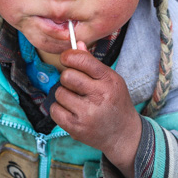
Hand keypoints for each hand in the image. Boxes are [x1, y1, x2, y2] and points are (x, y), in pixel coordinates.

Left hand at [50, 44, 141, 177]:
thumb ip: (92, 62)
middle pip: (67, 76)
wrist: (123, 134)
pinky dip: (59, 109)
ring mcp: (87, 114)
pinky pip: (54, 110)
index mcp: (108, 80)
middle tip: (75, 85)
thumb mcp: (110, 79)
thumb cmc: (115, 102)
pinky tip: (71, 111)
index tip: (66, 59)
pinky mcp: (76, 128)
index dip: (69, 56)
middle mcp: (99, 96)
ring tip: (76, 100)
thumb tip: (76, 43)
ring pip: (59, 93)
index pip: (82, 60)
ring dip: (64, 95)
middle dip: (67, 78)